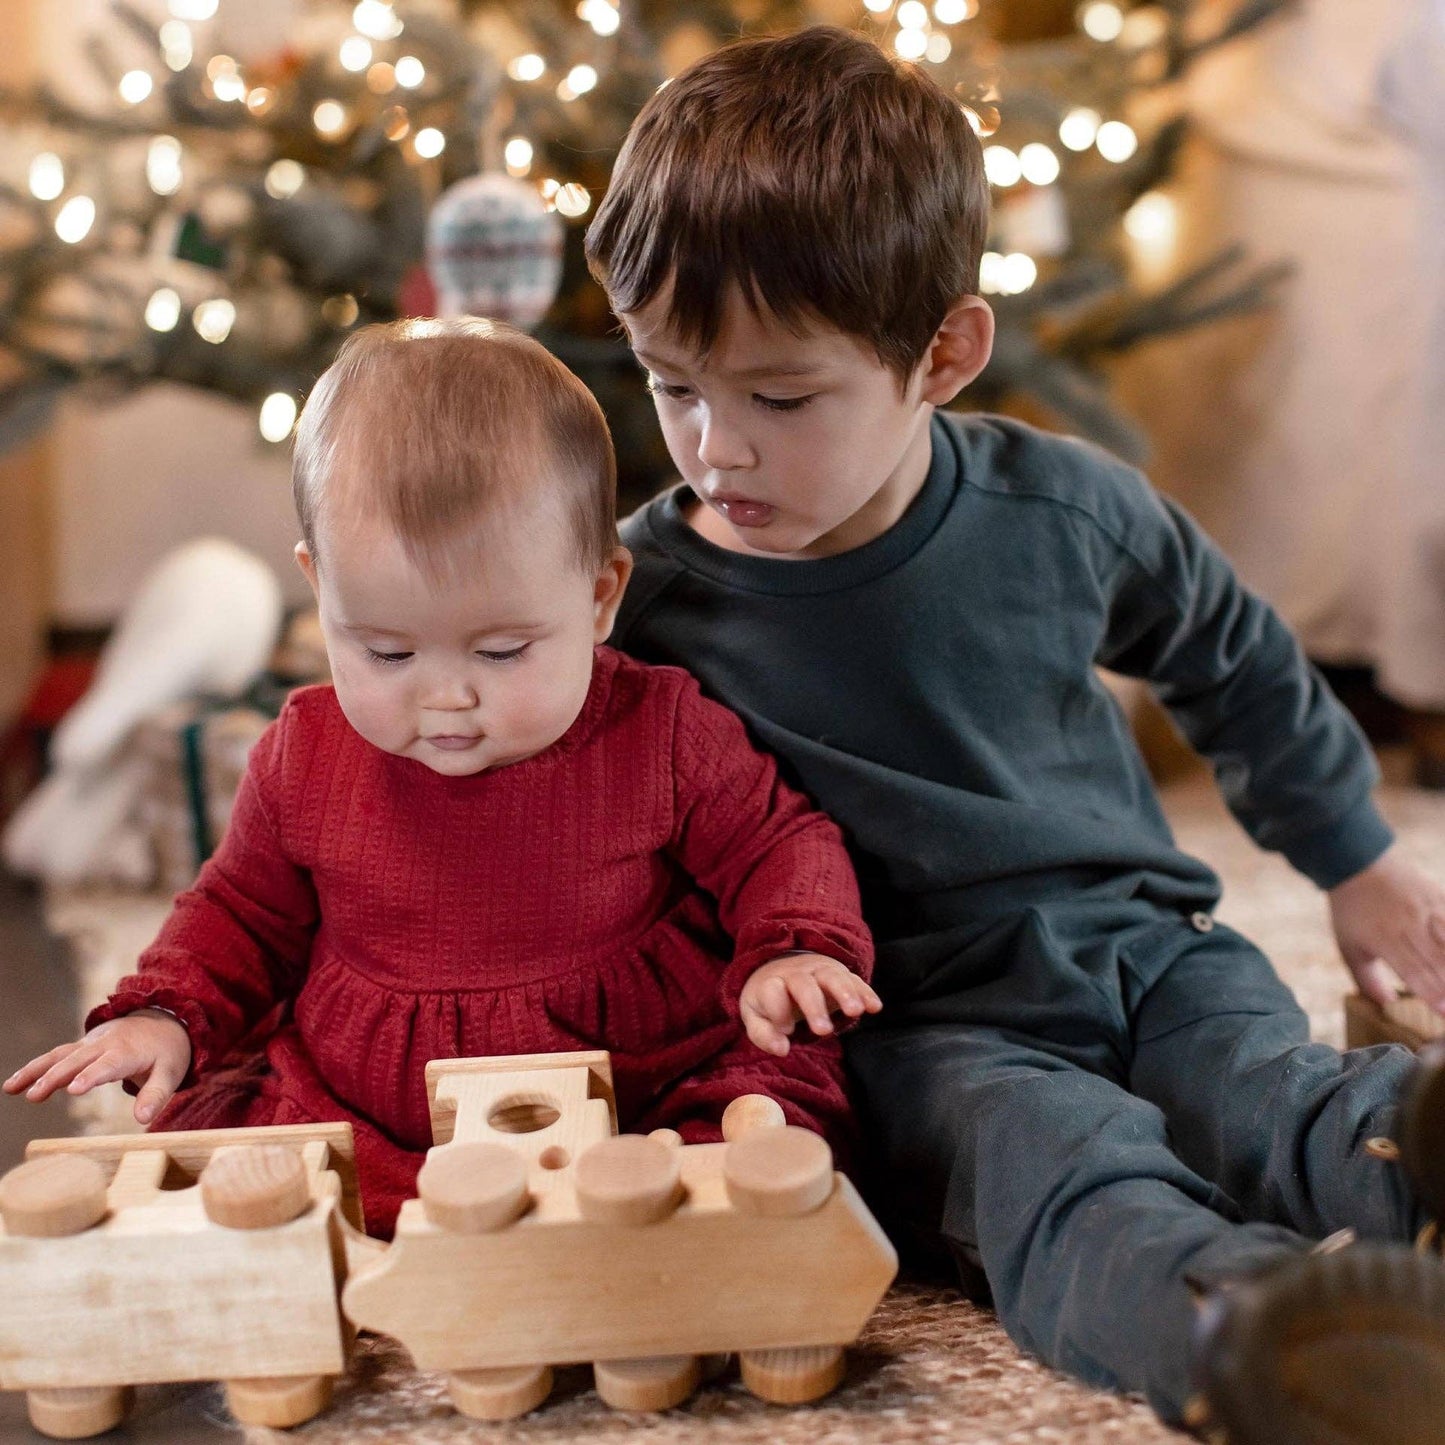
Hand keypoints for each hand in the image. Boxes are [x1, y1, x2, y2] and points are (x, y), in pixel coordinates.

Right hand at [2, 1010, 191, 1125]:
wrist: (164, 1021)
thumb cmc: (166, 1052)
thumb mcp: (170, 1073)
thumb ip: (156, 1095)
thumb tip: (143, 1119)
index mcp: (129, 1051)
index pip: (109, 1064)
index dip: (91, 1075)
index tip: (73, 1089)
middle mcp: (106, 1044)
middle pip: (78, 1059)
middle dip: (55, 1076)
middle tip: (35, 1096)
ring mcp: (91, 1043)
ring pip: (60, 1054)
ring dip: (36, 1070)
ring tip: (12, 1088)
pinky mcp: (81, 1046)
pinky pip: (56, 1055)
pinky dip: (35, 1067)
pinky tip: (14, 1084)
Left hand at [738, 952, 881, 1056]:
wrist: (783, 966)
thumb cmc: (769, 1000)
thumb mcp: (756, 1016)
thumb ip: (763, 1035)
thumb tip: (782, 1049)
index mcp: (771, 983)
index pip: (773, 991)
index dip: (779, 1010)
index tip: (786, 1030)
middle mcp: (796, 973)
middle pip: (804, 984)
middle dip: (815, 1006)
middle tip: (823, 1031)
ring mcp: (819, 970)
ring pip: (833, 977)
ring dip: (845, 993)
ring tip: (855, 1012)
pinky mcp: (840, 973)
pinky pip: (854, 979)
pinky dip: (865, 991)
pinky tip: (874, 1007)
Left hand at [1329, 845, 1444, 1014]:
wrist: (1356, 865)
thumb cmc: (1351, 912)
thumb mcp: (1349, 947)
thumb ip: (1367, 979)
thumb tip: (1388, 1005)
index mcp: (1385, 940)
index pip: (1414, 973)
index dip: (1431, 994)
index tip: (1444, 1013)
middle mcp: (1409, 926)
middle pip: (1438, 962)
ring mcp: (1427, 910)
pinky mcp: (1439, 897)